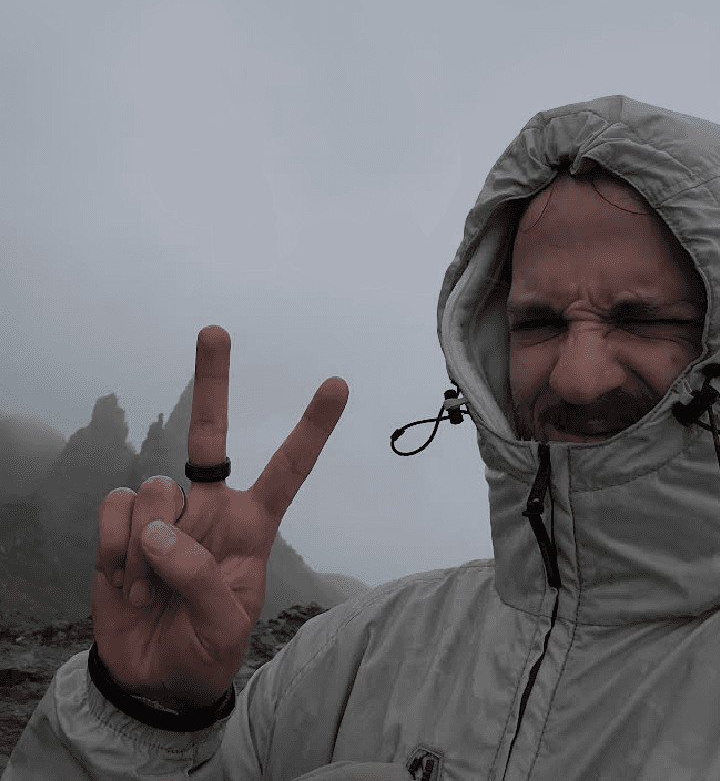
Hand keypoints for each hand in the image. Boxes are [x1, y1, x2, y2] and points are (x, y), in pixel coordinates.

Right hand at [92, 325, 348, 708]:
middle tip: (215, 330)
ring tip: (152, 591)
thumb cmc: (204, 651)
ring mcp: (164, 514)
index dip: (311, 428)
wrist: (150, 680)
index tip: (337, 384)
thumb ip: (200, 578)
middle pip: (207, 435)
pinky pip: (115, 508)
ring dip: (146, 550)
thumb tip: (158, 530)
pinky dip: (115, 550)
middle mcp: (209, 508)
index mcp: (251, 526)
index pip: (287, 470)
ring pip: (154, 487)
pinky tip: (126, 581)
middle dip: (212, 379)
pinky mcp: (122, 526)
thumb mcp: (225, 627)